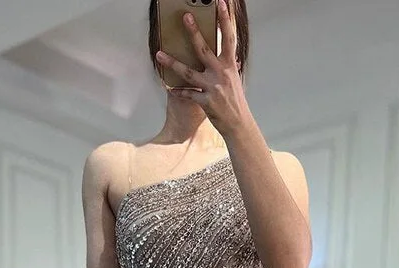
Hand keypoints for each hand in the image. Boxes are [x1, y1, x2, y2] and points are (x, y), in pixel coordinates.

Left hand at [156, 0, 253, 137]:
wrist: (239, 124)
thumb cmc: (236, 103)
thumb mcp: (235, 81)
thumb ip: (230, 68)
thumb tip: (232, 58)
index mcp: (230, 65)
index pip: (229, 37)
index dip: (225, 19)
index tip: (221, 3)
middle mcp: (221, 73)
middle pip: (204, 49)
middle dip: (193, 32)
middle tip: (185, 17)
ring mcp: (213, 87)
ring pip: (188, 72)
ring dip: (172, 62)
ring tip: (159, 54)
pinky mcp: (206, 102)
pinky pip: (188, 94)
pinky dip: (178, 92)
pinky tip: (170, 88)